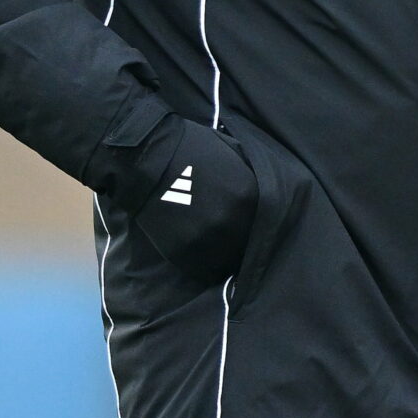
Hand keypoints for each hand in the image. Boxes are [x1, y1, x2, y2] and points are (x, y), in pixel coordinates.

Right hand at [122, 118, 258, 282]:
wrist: (150, 156)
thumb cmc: (193, 148)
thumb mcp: (234, 154)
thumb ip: (252, 178)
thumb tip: (266, 196)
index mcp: (249, 197)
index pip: (264, 224)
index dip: (253, 225)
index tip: (245, 225)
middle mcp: (233, 221)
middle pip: (245, 245)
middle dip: (238, 240)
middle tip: (226, 235)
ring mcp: (207, 239)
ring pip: (225, 261)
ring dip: (221, 256)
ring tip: (210, 245)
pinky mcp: (184, 252)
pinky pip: (202, 269)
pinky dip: (200, 263)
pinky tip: (194, 249)